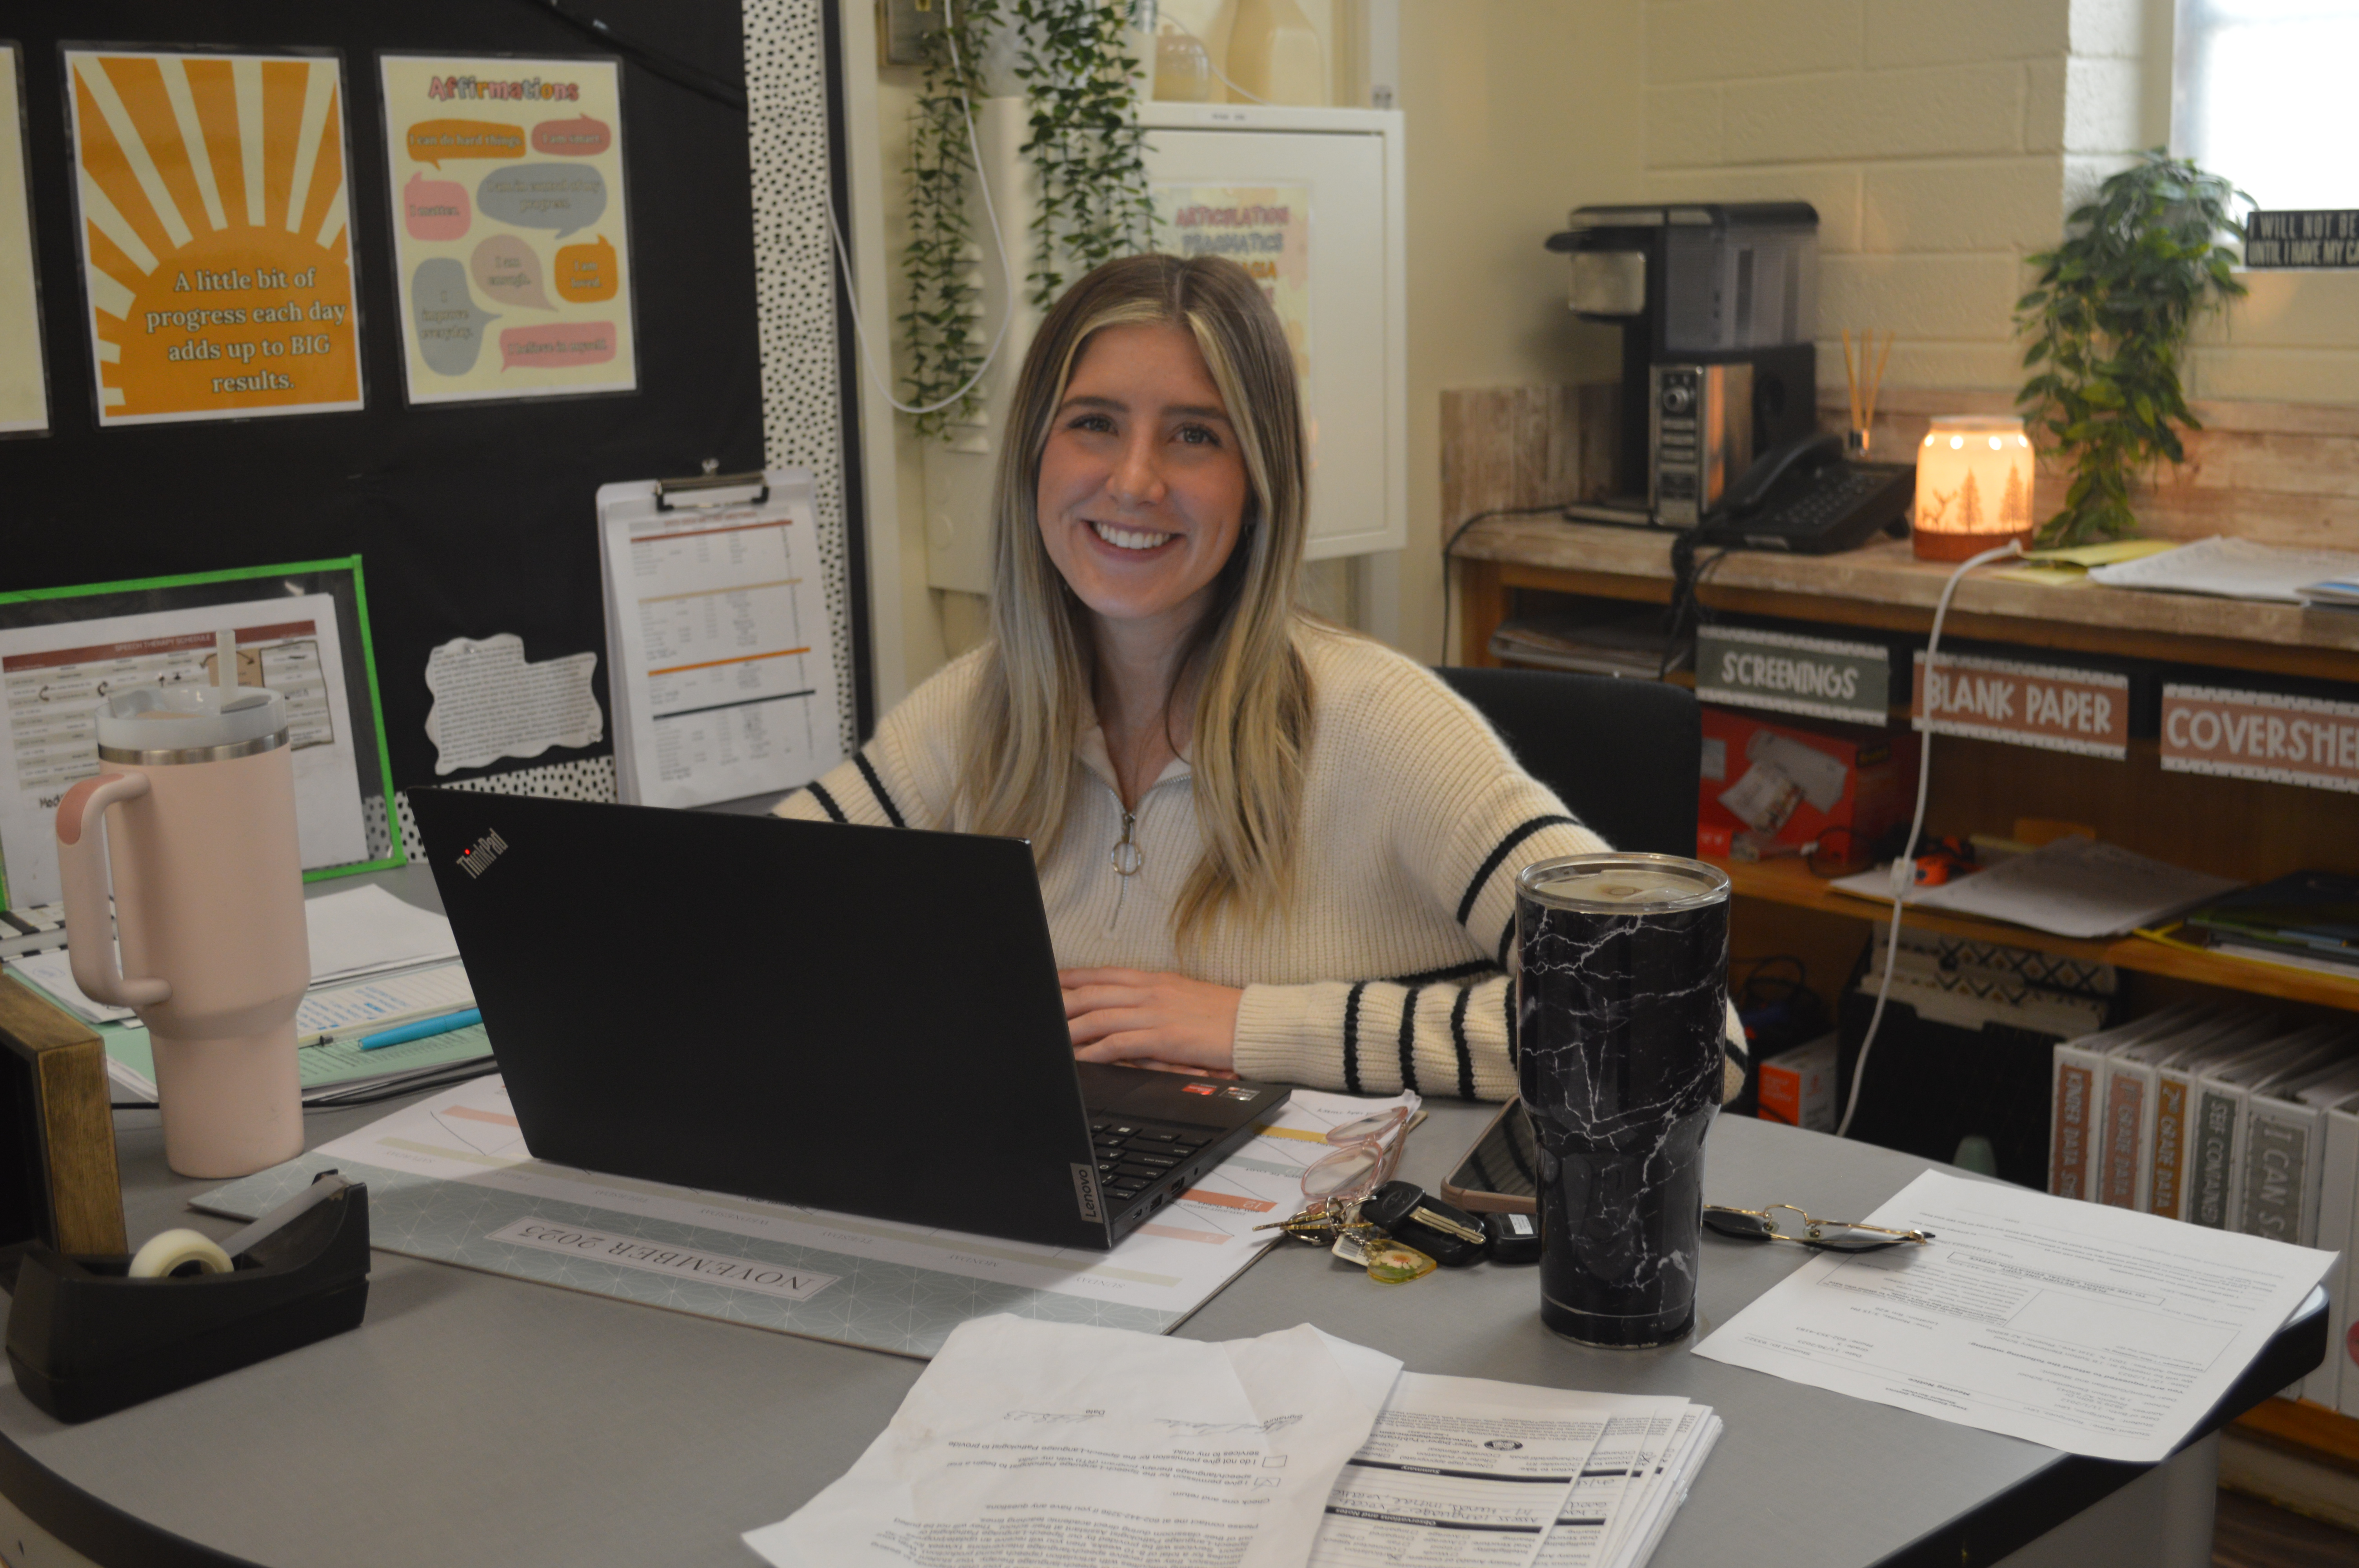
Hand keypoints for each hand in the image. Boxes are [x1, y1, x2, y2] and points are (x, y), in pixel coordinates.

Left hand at [1062, 967, 1242, 1077]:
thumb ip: (1157, 998)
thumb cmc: (1225, 1015)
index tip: (1053, 980)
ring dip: (1072, 1029)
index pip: (1106, 973)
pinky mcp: (1164, 1038)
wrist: (1255, 1024)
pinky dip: (1097, 1051)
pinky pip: (1121, 1043)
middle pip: (1095, 992)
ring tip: (1051, 1039)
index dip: (1075, 976)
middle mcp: (1152, 992)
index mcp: (1156, 980)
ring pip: (1101, 1017)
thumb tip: (1133, 1006)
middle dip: (1063, 1002)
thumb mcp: (1186, 996)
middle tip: (1040, 1010)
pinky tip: (1083, 1058)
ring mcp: (1156, 1014)